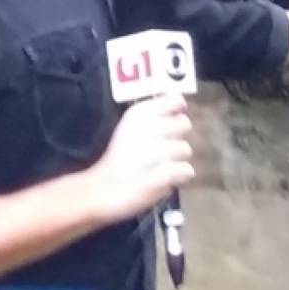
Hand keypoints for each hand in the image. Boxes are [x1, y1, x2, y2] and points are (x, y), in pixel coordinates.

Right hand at [82, 94, 193, 224]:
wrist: (101, 189)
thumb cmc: (116, 159)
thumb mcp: (128, 127)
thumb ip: (153, 115)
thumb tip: (178, 104)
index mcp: (139, 114)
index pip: (174, 100)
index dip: (178, 110)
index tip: (172, 118)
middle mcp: (149, 127)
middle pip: (184, 123)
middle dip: (177, 137)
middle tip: (164, 148)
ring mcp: (157, 150)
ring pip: (186, 149)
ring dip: (177, 159)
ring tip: (160, 167)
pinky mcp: (164, 173)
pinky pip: (187, 170)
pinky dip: (179, 176)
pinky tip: (165, 179)